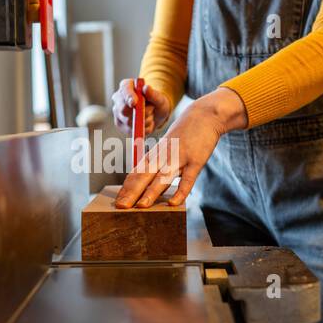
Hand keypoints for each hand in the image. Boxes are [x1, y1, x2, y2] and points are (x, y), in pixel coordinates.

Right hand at [112, 77, 170, 133]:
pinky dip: (143, 128)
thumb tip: (146, 88)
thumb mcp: (159, 98)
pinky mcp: (120, 125)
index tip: (134, 102)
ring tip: (149, 115)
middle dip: (140, 112)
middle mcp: (118, 98)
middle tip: (151, 110)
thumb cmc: (156, 102)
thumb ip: (153, 94)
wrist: (156, 113)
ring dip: (144, 120)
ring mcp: (117, 112)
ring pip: (129, 121)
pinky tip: (145, 123)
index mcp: (126, 86)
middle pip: (122, 109)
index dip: (129, 96)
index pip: (125, 89)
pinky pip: (132, 130)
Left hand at [115, 87, 246, 208]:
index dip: (126, 188)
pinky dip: (180, 191)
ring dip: (151, 193)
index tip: (118, 201)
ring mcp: (179, 158)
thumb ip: (157, 162)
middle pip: (144, 176)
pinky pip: (187, 179)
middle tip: (120, 207)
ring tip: (141, 207)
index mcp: (155, 154)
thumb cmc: (184, 133)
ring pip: (163, 178)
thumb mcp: (166, 146)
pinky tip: (173, 203)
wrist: (204, 115)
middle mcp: (163, 157)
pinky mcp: (196, 161)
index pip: (136, 173)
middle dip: (132, 193)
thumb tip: (146, 181)